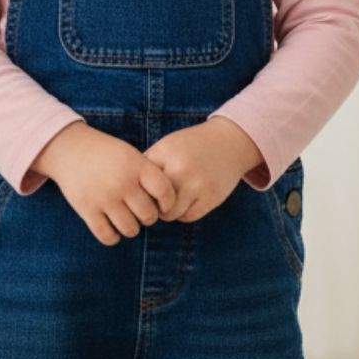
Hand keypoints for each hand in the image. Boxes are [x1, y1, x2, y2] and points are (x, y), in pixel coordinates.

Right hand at [32, 121, 176, 245]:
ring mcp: (104, 198)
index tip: (162, 205)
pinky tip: (112, 229)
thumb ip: (149, 176)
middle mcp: (122, 182)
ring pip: (130, 230)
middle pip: (148, 216)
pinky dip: (113, 237)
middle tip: (140, 212)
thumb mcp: (131, 155)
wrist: (69, 149)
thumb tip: (166, 206)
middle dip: (148, 217)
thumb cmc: (106, 155)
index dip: (168, 203)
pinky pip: (108, 236)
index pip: (165, 192)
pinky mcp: (87, 210)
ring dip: (131, 228)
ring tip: (126, 220)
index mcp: (136, 166)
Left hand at [143, 117, 262, 222]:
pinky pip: (187, 217)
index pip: (140, 184)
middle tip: (156, 200)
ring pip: (169, 214)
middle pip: (152, 201)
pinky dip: (184, 214)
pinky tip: (187, 203)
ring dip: (167, 212)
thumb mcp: (167, 146)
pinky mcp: (211, 197)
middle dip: (152, 204)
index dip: (139, 191)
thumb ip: (148, 166)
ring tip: (171, 202)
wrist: (230, 142)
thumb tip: (128, 194)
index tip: (143, 191)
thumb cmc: (191, 147)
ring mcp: (197, 184)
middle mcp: (180, 168)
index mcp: (165, 153)